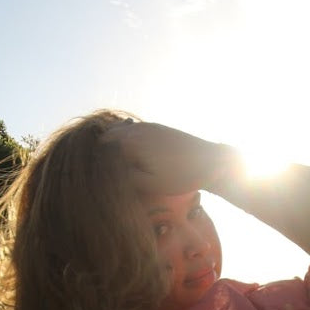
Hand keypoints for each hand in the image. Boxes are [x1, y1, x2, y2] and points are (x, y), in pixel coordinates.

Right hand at [101, 121, 219, 196]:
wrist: (212, 160)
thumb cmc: (181, 176)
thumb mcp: (150, 183)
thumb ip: (125, 177)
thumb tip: (106, 173)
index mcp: (130, 143)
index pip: (100, 150)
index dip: (97, 164)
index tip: (99, 179)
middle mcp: (135, 130)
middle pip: (106, 138)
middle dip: (102, 153)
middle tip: (105, 172)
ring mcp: (147, 126)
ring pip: (119, 131)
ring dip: (113, 144)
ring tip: (115, 164)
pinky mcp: (157, 127)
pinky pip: (132, 129)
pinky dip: (125, 139)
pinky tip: (130, 154)